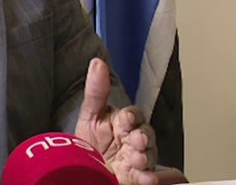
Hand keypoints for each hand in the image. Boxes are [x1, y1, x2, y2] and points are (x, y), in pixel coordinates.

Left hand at [74, 58, 157, 184]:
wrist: (86, 167)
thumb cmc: (92, 139)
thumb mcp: (90, 114)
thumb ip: (96, 90)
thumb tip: (98, 62)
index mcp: (124, 122)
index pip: (133, 115)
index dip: (132, 116)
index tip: (127, 117)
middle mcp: (134, 139)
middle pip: (146, 135)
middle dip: (143, 137)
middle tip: (138, 139)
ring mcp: (137, 158)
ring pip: (149, 155)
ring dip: (146, 156)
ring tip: (138, 158)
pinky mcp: (137, 177)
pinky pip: (149, 177)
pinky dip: (150, 178)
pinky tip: (147, 177)